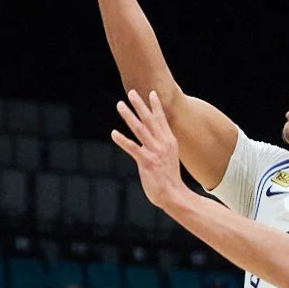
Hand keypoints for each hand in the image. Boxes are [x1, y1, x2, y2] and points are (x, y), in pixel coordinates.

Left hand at [111, 89, 183, 211]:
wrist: (174, 195)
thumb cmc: (169, 179)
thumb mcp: (170, 157)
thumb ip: (162, 146)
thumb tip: (156, 140)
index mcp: (169, 141)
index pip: (162, 119)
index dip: (155, 106)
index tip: (151, 93)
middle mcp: (163, 143)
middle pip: (150, 119)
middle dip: (140, 105)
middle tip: (131, 92)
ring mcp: (155, 152)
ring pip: (140, 129)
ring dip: (129, 115)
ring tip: (120, 104)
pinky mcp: (147, 162)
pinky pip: (132, 148)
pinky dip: (122, 140)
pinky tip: (114, 133)